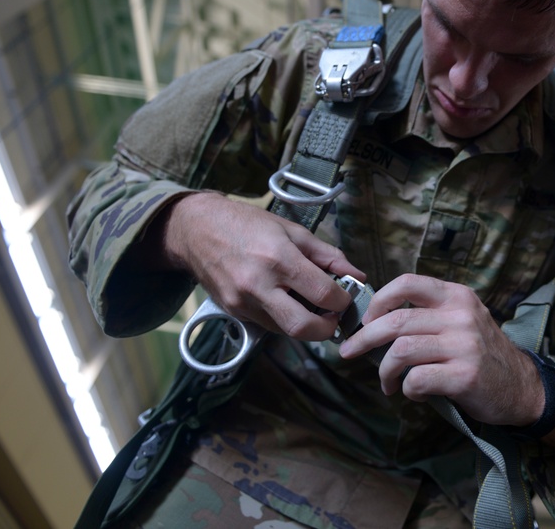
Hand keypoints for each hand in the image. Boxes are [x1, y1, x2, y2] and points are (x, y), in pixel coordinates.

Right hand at [157, 192, 364, 339]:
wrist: (197, 230)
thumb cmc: (247, 224)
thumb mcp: (292, 231)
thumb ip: (327, 255)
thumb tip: (357, 275)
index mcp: (279, 259)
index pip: (324, 294)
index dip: (343, 301)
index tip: (346, 298)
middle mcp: (259, 285)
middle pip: (303, 328)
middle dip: (327, 329)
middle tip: (333, 317)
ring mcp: (243, 303)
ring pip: (285, 331)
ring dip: (305, 325)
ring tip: (310, 305)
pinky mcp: (233, 312)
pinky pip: (268, 325)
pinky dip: (284, 319)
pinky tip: (286, 301)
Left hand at [338, 274, 543, 426]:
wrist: (521, 387)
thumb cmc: (482, 355)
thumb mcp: (462, 321)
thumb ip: (429, 315)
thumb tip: (376, 322)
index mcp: (457, 297)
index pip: (408, 283)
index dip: (379, 300)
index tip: (367, 319)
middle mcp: (460, 316)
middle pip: (396, 320)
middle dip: (364, 339)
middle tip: (349, 352)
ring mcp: (464, 345)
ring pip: (401, 351)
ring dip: (384, 371)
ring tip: (388, 382)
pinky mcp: (464, 375)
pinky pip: (416, 380)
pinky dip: (407, 389)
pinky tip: (414, 393)